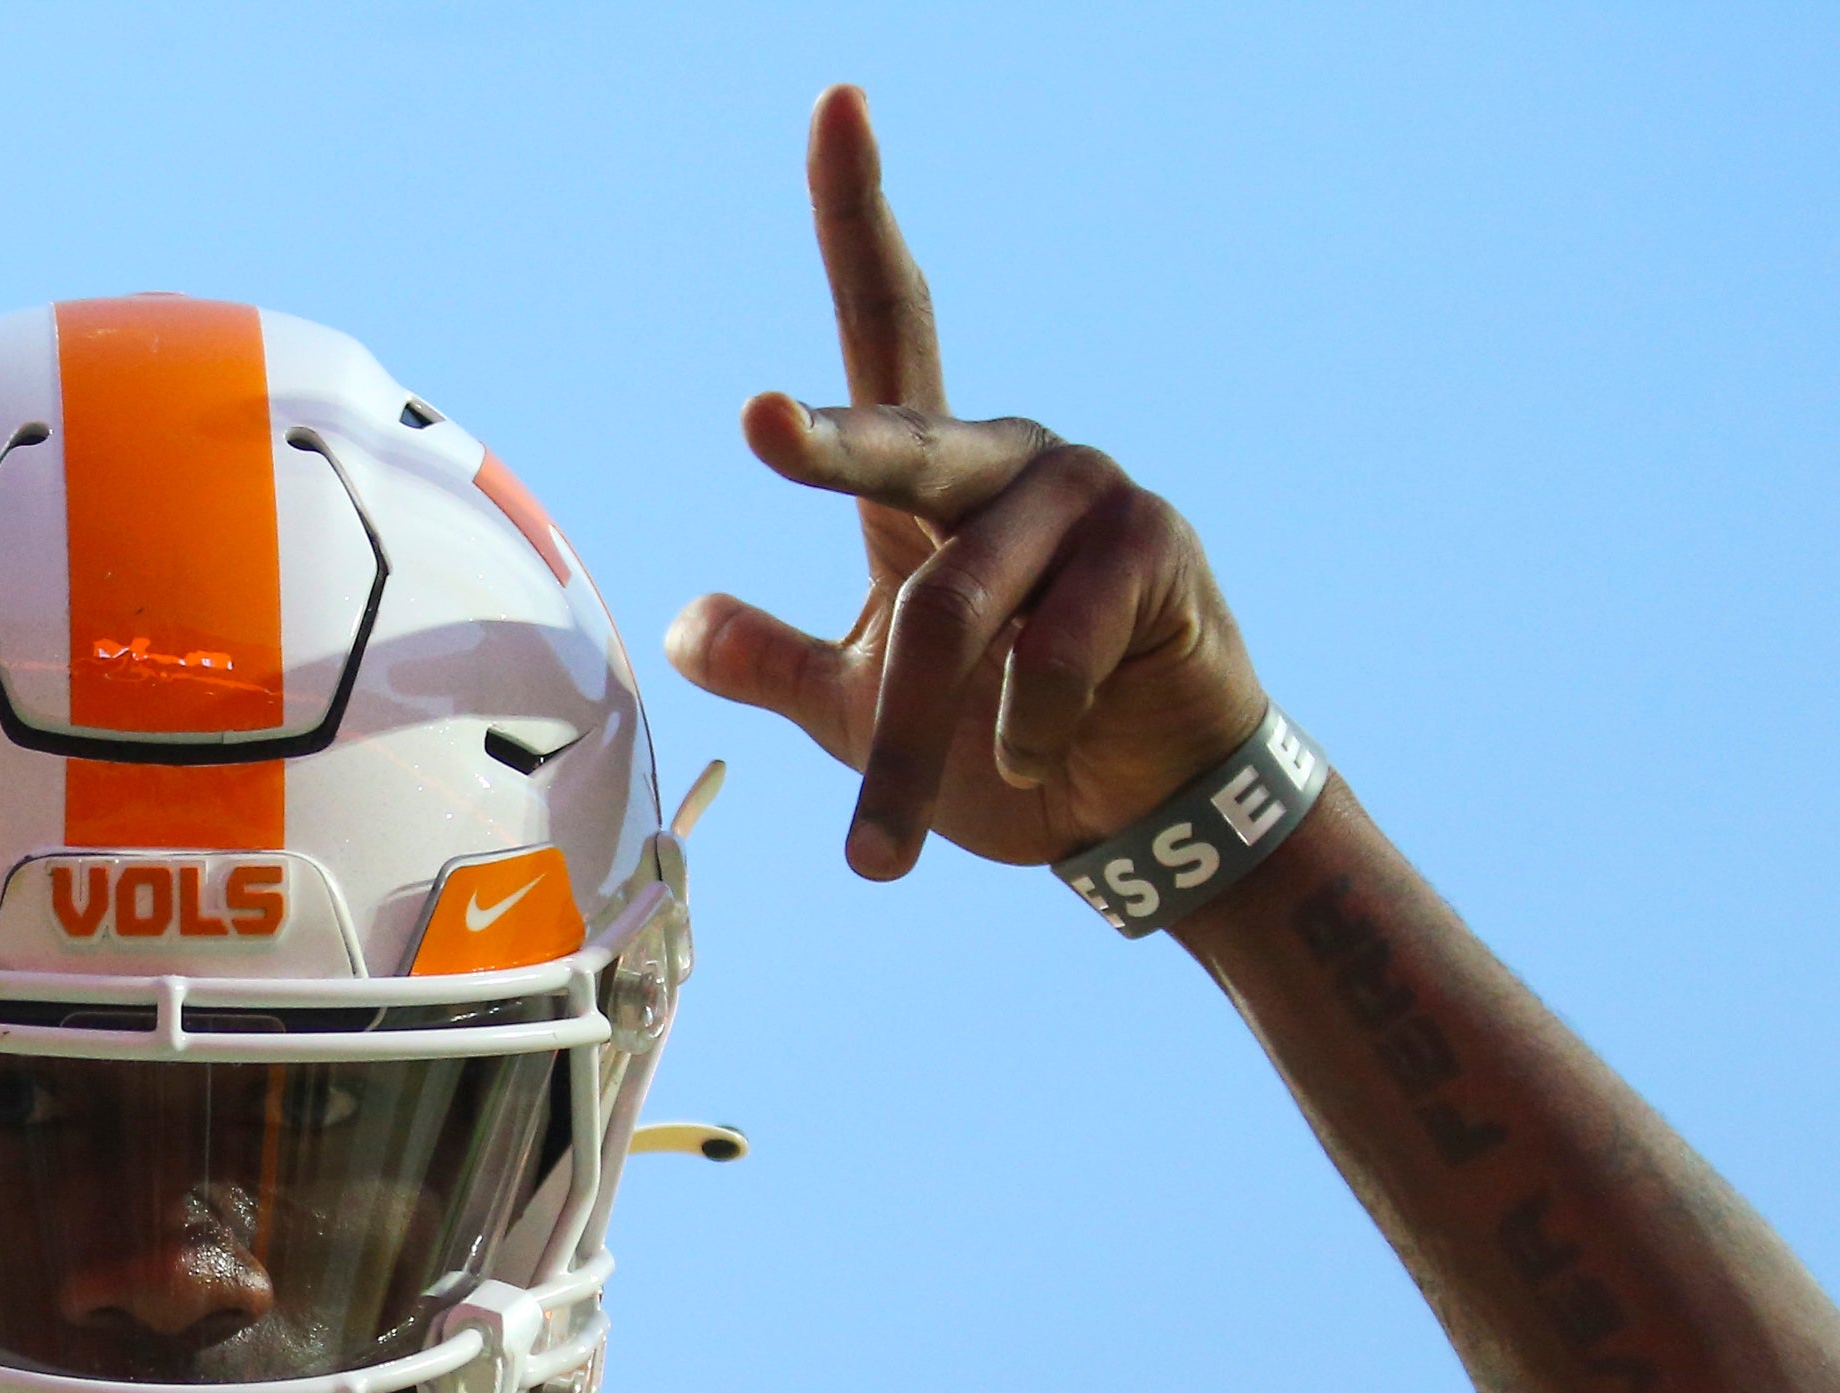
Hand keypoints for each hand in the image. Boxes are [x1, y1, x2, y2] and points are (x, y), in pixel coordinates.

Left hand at [667, 87, 1263, 879]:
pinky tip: (1038, 760)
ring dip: (911, 748)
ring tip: (886, 847)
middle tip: (756, 422)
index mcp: (931, 476)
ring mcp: (1088, 493)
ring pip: (954, 614)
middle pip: (898, 442)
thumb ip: (777, 664)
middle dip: (827, 445)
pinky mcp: (1155, 549)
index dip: (858, 213)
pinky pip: (1048, 652)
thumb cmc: (999, 747)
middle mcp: (1007, 459)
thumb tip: (683, 624)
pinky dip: (1020, 735)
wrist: (1136, 810)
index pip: (885, 323)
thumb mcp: (859, 715)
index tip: (839, 99)